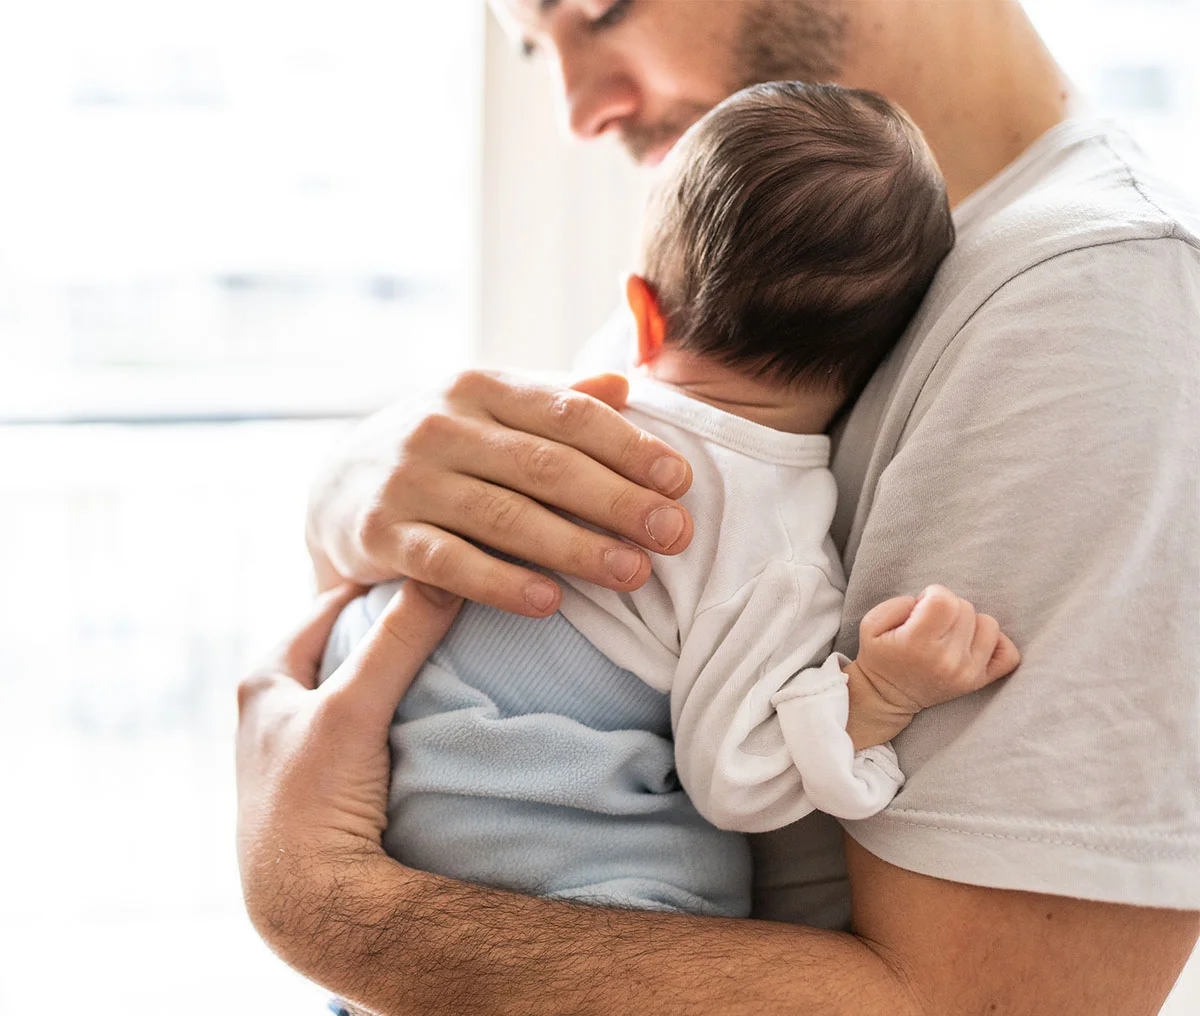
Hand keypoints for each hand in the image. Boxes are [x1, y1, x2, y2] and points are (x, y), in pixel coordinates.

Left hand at [236, 581, 461, 966]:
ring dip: (391, 672)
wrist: (309, 905)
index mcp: (263, 680)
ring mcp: (297, 749)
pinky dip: (391, 712)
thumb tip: (444, 576)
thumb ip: (398, 641)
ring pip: (354, 688)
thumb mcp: (354, 708)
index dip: (378, 584)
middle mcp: (272, 710)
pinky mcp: (321, 784)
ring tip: (442, 655)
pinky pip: (364, 727)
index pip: (329, 605)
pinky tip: (423, 715)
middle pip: (342, 644)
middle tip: (444, 607)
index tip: (430, 567)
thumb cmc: (313, 800)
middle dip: (388, 626)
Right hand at [306, 371, 694, 616]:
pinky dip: (500, 583)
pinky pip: (448, 562)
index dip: (629, 447)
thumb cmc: (443, 451)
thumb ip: (555, 400)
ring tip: (633, 574)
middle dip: (618, 500)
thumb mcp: (490, 412)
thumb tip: (624, 383)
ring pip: (503, 516)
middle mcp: (441, 425)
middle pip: (545, 465)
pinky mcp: (379, 534)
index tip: (680, 480)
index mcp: (481, 388)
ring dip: (574, 547)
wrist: (337, 487)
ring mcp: (408, 479)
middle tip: (675, 534)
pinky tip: (550, 602)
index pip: (568, 414)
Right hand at [844, 585, 1020, 748]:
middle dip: (947, 608)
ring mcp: (967, 673)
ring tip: (949, 633)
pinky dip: (996, 643)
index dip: (932, 594)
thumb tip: (930, 602)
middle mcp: (947, 660)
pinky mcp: (979, 681)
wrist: (886, 697)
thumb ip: (899, 603)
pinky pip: (1009, 654)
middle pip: (965, 608)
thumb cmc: (879, 656)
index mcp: (917, 644)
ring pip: (988, 624)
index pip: (944, 600)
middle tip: (931, 623)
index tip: (922, 606)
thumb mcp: (871, 624)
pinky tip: (973, 642)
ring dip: (969, 623)